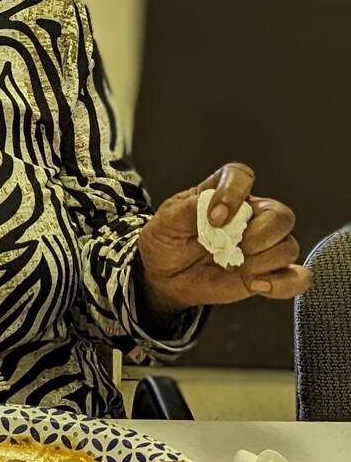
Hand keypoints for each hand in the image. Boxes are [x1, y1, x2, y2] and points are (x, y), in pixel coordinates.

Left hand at [137, 162, 311, 312]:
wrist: (164, 276)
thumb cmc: (166, 242)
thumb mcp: (166, 221)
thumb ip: (188, 209)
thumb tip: (210, 205)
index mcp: (222, 195)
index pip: (240, 177)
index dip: (233, 193)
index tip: (215, 217)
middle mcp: (249, 216)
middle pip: (280, 215)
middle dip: (258, 234)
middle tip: (230, 247)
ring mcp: (261, 245)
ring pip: (289, 246)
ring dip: (263, 261)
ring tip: (233, 268)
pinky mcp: (267, 272)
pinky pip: (297, 277)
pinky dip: (284, 283)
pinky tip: (258, 284)